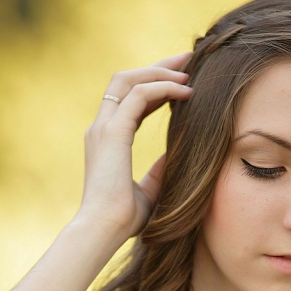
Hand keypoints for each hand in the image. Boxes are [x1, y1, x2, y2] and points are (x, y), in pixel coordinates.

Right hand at [76, 53, 192, 240]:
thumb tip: (175, 159)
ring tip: (189, 71)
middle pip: (126, 79)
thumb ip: (158, 172)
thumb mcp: (148, 192)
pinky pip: (139, 96)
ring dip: (160, 71)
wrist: (102, 231)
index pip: (129, 98)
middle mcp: (102, 128)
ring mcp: (104, 128)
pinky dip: (163, 88)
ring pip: (130, 80)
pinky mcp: (112, 133)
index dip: (154, 84)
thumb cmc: (122, 220)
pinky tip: (185, 92)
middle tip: (188, 59)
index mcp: (106, 139)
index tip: (182, 79)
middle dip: (158, 66)